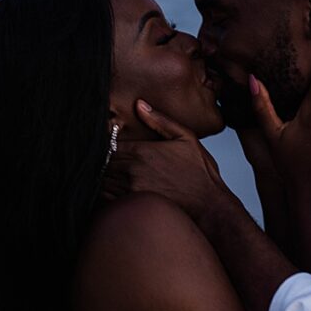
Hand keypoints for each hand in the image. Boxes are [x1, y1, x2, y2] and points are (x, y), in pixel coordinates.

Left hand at [102, 102, 229, 225]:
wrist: (209, 205)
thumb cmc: (200, 173)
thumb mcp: (187, 139)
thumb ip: (161, 121)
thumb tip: (139, 104)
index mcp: (141, 152)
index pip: (107, 143)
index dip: (105, 142)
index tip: (110, 143)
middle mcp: (132, 171)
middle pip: (101, 161)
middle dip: (103, 158)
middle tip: (109, 157)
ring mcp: (130, 190)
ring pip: (101, 179)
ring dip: (103, 175)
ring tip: (111, 172)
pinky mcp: (132, 206)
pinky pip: (105, 198)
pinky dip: (105, 192)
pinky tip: (116, 188)